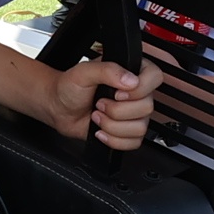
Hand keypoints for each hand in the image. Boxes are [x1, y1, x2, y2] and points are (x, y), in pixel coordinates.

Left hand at [39, 56, 159, 148]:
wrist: (58, 108)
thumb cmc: (69, 87)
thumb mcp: (84, 72)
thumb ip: (107, 70)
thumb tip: (130, 80)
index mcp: (131, 71)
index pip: (155, 77)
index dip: (139, 89)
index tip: (118, 92)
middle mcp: (136, 93)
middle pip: (147, 107)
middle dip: (117, 110)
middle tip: (99, 103)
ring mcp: (133, 114)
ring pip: (140, 128)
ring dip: (113, 126)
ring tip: (97, 116)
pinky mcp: (127, 132)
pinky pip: (133, 143)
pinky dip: (113, 140)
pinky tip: (100, 130)